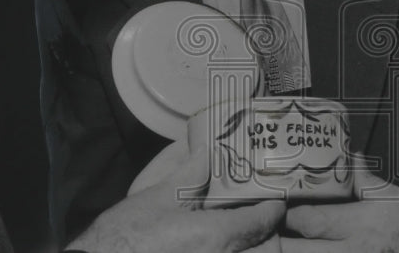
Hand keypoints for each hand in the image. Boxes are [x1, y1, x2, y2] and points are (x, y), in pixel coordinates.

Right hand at [69, 144, 284, 252]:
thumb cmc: (123, 239)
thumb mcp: (156, 199)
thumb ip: (188, 176)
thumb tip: (206, 155)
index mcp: (215, 237)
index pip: (261, 223)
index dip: (273, 209)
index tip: (275, 200)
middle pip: (266, 251)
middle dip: (267, 237)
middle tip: (260, 221)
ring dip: (250, 250)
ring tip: (242, 237)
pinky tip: (216, 248)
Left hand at [283, 168, 398, 251]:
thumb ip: (369, 183)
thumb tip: (352, 160)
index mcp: (363, 225)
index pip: (309, 221)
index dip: (283, 215)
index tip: (272, 205)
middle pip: (297, 252)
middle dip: (277, 243)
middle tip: (264, 232)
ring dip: (293, 252)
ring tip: (282, 243)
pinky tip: (313, 250)